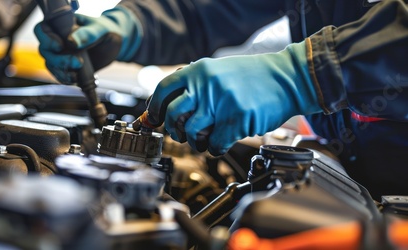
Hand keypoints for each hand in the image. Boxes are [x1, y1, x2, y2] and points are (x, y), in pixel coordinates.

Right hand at [34, 6, 141, 83]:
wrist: (114, 44)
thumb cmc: (106, 31)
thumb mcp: (100, 30)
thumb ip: (87, 34)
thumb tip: (72, 42)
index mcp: (61, 24)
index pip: (42, 29)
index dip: (46, 39)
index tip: (60, 46)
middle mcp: (57, 38)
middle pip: (45, 50)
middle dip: (58, 60)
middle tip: (77, 63)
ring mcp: (61, 54)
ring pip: (51, 64)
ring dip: (61, 72)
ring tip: (77, 75)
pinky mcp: (67, 66)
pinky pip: (59, 74)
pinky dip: (65, 79)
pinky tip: (75, 80)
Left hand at [145, 41, 321, 155]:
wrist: (288, 78)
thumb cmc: (253, 77)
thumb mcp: (218, 71)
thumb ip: (194, 86)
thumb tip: (164, 108)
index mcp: (199, 70)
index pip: (163, 89)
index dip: (154, 108)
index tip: (153, 119)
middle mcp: (206, 85)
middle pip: (173, 115)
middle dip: (174, 130)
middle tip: (182, 133)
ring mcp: (221, 103)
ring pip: (191, 133)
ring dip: (195, 142)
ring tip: (205, 139)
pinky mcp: (236, 121)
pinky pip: (214, 144)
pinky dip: (215, 148)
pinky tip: (221, 142)